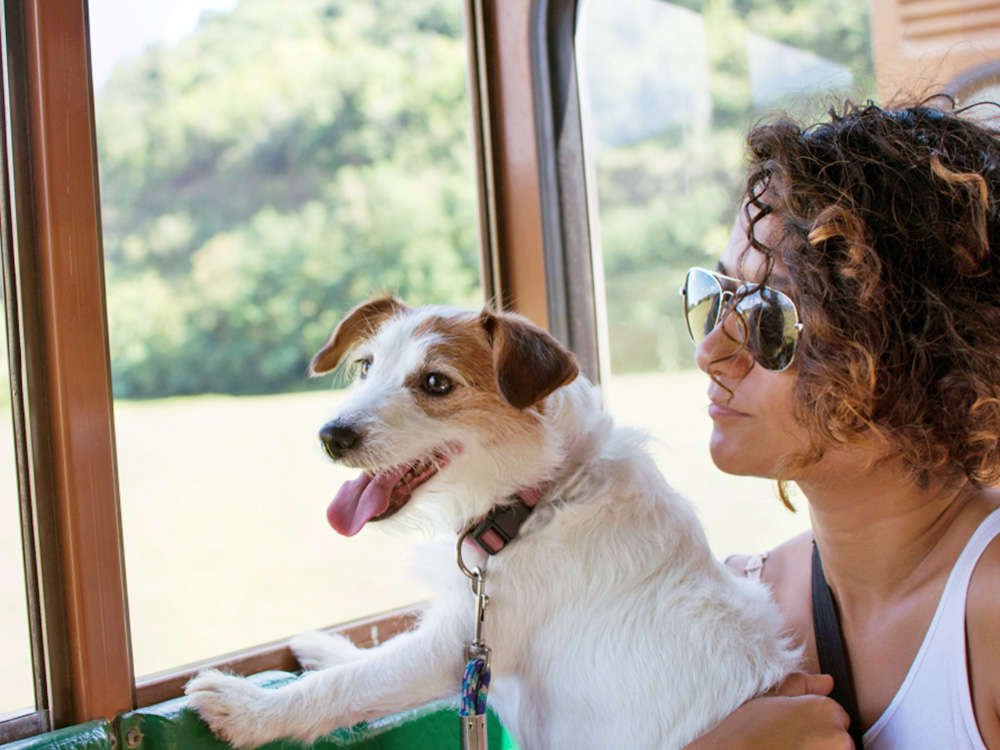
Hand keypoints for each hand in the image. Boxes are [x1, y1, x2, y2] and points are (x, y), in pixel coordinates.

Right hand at [686, 673, 854, 749]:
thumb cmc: (747, 731)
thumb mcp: (771, 698)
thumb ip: (803, 686)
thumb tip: (827, 681)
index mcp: (825, 709)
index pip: (838, 718)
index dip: (816, 725)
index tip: (796, 732)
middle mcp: (838, 735)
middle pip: (841, 741)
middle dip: (820, 742)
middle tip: (790, 743)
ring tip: (789, 749)